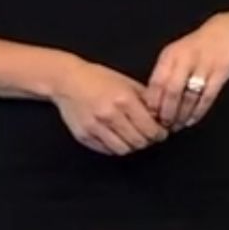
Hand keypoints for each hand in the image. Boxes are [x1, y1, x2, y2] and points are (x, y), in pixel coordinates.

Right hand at [52, 59, 169, 155]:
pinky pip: (107, 150)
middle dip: (147, 141)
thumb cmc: (97, 78)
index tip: (161, 133)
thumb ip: (145, 98)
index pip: (149, 128)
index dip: (159, 133)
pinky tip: (117, 137)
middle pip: (138, 142)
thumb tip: (161, 115)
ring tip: (133, 137)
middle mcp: (110, 115)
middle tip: (149, 136)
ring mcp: (95, 127)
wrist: (67, 80)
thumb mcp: (126, 82)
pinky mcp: (84, 136)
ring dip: (132, 146)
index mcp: (124, 99)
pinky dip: (116, 147)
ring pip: (123, 150)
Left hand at [144, 12, 228, 130]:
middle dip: (166, 113)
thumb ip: (164, 74)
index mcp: (170, 55)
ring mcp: (203, 66)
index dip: (152, 103)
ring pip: (189, 97)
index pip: (156, 82)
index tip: (150, 117)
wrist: (226, 31)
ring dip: (182, 115)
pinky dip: (198, 112)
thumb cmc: (195, 47)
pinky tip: (191, 120)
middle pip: (171, 91)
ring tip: (177, 126)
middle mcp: (184, 59)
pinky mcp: (219, 73)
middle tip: (164, 126)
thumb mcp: (175, 54)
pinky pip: (207, 97)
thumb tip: (151, 102)